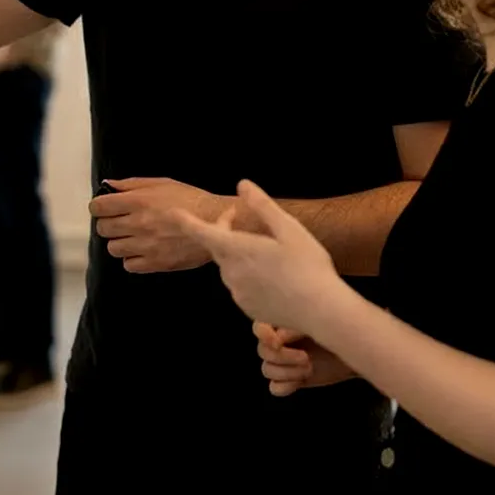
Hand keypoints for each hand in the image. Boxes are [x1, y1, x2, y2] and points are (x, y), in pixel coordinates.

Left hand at [89, 178, 229, 273]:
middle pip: (103, 228)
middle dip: (108, 223)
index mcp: (139, 201)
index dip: (99, 206)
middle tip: (121, 221)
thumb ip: (132, 184)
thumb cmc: (191, 200)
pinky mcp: (155, 263)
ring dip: (120, 241)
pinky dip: (132, 258)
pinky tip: (143, 249)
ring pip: (113, 248)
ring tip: (134, 236)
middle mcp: (138, 224)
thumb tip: (109, 186)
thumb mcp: (162, 183)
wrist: (215, 223)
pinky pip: (129, 265)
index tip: (106, 207)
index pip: (99, 207)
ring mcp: (146, 246)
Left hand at [173, 180, 345, 334]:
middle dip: (221, 230)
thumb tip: (242, 184)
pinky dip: (246, 275)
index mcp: (237, 249)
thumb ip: (262, 205)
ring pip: (228, 267)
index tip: (174, 214)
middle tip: (237, 216)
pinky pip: (239, 286)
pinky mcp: (249, 310)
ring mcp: (238, 294)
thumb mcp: (288, 227)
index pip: (202, 233)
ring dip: (235, 253)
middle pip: (216, 247)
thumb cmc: (307, 264)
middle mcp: (231, 273)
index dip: (186, 222)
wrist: (321, 310)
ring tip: (259, 246)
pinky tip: (270, 274)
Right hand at [254, 322, 356, 396]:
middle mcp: (278, 342)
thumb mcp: (316, 324)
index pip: (258, 329)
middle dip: (284, 358)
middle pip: (263, 352)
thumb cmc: (337, 331)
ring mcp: (284, 362)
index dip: (264, 336)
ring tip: (309, 368)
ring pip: (267, 370)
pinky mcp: (291, 380)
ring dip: (288, 372)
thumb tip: (277, 337)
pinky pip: (275, 388)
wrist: (356, 352)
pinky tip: (301, 382)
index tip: (278, 342)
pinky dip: (286, 386)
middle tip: (306, 358)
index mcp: (281, 323)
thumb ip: (294, 328)